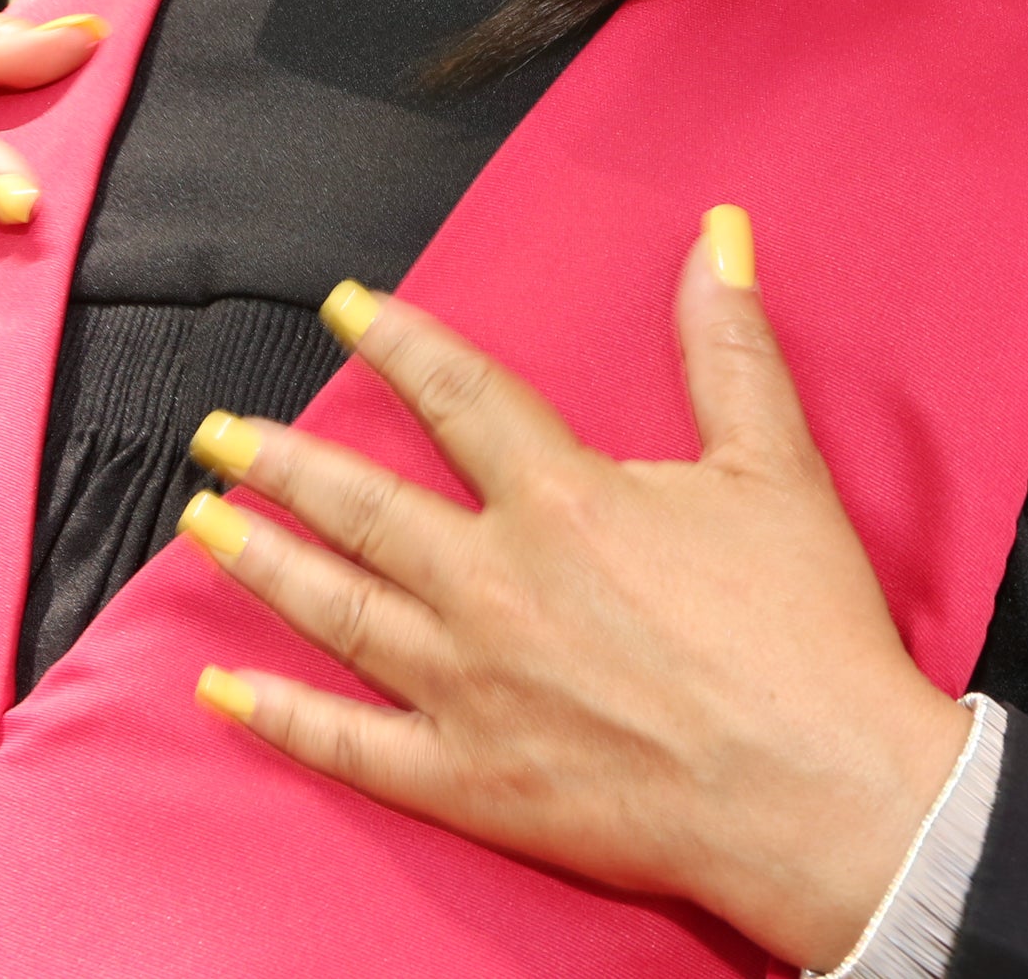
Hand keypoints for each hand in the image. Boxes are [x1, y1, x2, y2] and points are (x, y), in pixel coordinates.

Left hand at [178, 217, 971, 972]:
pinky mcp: (471, 780)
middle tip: (220, 431)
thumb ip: (730, 346)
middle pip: (366, 504)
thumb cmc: (805, 632)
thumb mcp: (777, 464)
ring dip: (263, 560)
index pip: (458, 395)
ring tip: (204, 523)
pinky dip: (279, 718)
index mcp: (563, 501)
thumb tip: (717, 237)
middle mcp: (496, 587)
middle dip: (284, 459)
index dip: (398, 342)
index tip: (345, 310)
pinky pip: (351, 745)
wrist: (823, 791)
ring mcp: (470, 688)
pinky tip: (222, 690)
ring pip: (339, 609)